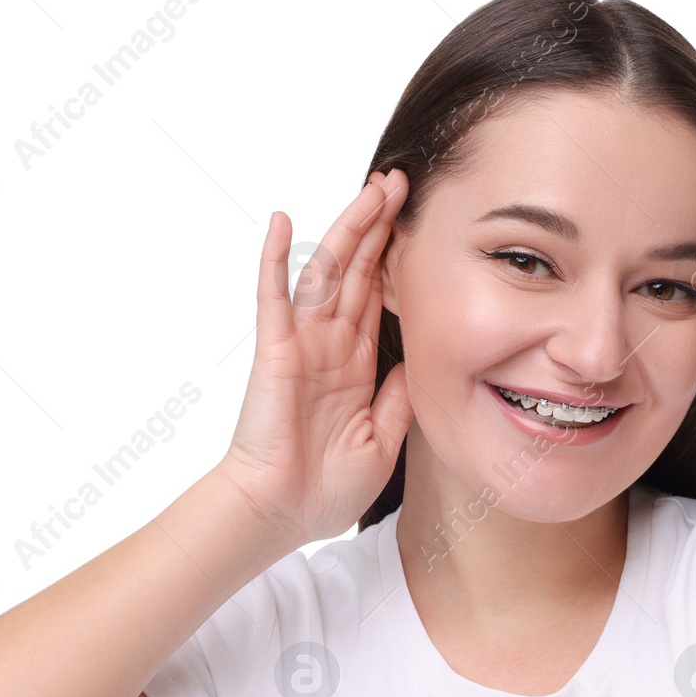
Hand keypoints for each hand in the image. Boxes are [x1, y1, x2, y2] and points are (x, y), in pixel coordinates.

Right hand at [216, 169, 412, 545]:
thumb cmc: (324, 488)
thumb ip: (401, 399)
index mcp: (355, 366)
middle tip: (402, 182)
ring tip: (373, 187)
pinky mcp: (276, 350)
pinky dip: (275, 258)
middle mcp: (330, 346)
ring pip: (327, 271)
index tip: (417, 223)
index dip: (396, 259)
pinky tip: (281, 220)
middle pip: (358, 271)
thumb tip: (422, 360)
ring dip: (349, 228)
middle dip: (380, 226)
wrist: (280, 514)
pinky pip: (274, 296)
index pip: (379, 298)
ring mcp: (302, 343)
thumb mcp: (384, 440)